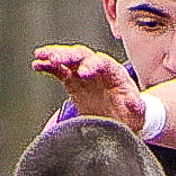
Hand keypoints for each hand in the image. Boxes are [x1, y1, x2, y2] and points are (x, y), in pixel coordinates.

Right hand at [31, 45, 145, 129]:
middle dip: (68, 55)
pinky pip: (60, 70)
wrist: (123, 120)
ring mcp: (84, 73)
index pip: (102, 63)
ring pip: (69, 59)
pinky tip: (36, 65)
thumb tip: (133, 102)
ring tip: (39, 56)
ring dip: (54, 56)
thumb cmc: (132, 116)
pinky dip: (48, 67)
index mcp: (115, 74)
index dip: (92, 65)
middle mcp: (98, 68)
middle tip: (54, 58)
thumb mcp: (138, 114)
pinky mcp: (73, 81)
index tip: (81, 74)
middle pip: (82, 55)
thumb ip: (137, 107)